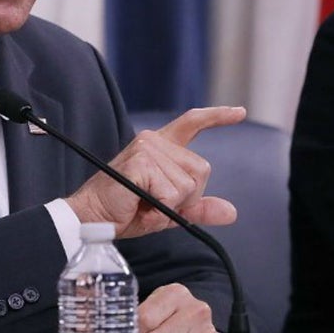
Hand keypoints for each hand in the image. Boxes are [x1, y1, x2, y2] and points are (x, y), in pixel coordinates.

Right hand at [66, 106, 245, 238]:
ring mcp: (147, 149)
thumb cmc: (126, 211)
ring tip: (145, 205)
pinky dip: (159, 210)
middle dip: (187, 198)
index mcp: (161, 146)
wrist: (93, 219)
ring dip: (170, 206)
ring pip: (187, 186)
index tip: (240, 112)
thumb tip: (232, 212)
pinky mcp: (140, 163)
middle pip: (201, 170)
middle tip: (156, 204)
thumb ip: (199, 208)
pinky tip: (140, 208)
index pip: (193, 122)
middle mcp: (155, 141)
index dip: (218, 117)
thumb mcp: (169, 211)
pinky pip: (171, 194)